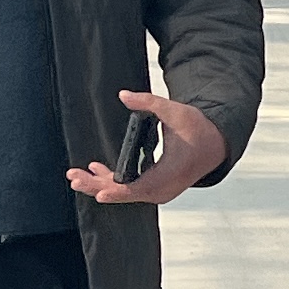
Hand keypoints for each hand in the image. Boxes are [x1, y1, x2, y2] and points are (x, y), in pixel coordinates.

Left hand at [68, 91, 224, 206]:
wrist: (213, 145)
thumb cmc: (198, 130)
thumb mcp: (175, 112)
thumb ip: (149, 103)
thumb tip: (124, 95)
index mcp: (170, 173)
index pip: (140, 188)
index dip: (118, 191)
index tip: (99, 192)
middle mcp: (163, 187)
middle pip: (125, 193)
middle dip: (98, 186)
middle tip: (75, 178)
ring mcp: (158, 190)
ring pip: (124, 192)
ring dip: (100, 184)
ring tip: (77, 176)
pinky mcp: (154, 186)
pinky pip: (130, 188)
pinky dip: (112, 181)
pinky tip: (97, 169)